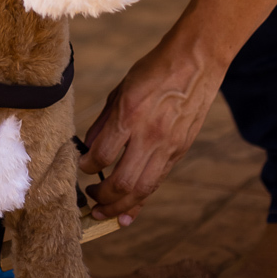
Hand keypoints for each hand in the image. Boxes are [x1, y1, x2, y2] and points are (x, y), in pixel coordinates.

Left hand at [78, 35, 224, 223]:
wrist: (195, 63)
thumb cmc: (153, 71)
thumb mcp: (121, 89)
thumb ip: (104, 121)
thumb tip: (89, 147)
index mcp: (129, 114)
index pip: (102, 154)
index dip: (86, 167)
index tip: (80, 168)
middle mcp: (149, 135)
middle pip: (123, 182)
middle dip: (103, 197)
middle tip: (90, 200)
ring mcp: (168, 146)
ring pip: (143, 189)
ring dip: (121, 207)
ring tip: (105, 214)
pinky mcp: (180, 151)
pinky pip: (158, 181)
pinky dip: (142, 199)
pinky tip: (130, 210)